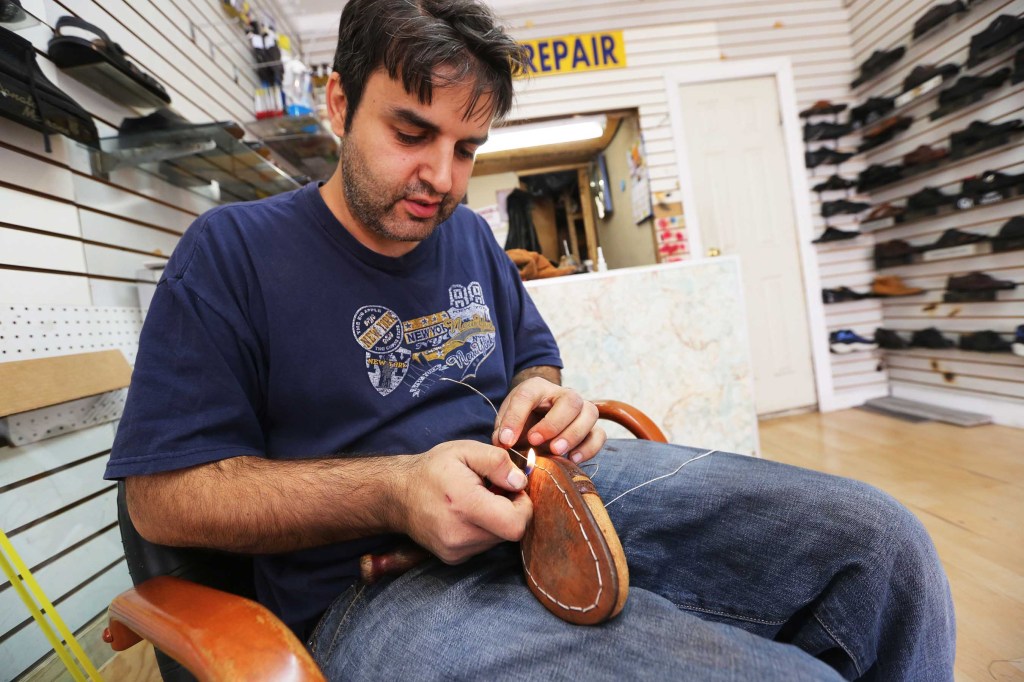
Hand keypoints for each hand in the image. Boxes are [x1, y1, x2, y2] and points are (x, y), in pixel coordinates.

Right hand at [398, 441, 531, 563]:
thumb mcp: (465, 451)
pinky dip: (484, 531)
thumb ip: (497, 462)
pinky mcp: (453, 558)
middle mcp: (460, 534)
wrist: (397, 495)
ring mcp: (455, 551)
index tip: (512, 490)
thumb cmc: (433, 469)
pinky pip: (484, 546)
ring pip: (498, 540)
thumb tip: (520, 482)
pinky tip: (468, 515)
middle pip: (509, 533)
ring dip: (497, 522)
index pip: (516, 525)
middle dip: (511, 512)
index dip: (523, 507)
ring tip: (478, 502)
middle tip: (494, 492)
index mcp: (465, 505)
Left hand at [493, 377, 605, 462]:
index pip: (528, 395)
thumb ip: (503, 429)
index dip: (516, 417)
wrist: (537, 421)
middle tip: (535, 441)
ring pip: (590, 414)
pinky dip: (589, 448)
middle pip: (570, 400)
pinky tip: (572, 459)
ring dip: (573, 434)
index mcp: (537, 388)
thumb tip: (504, 442)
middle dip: (553, 423)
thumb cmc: (523, 420)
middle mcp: (563, 394)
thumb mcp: (507, 421)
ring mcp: (581, 410)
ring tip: (556, 452)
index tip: (506, 439)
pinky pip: (599, 435)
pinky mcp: (592, 428)